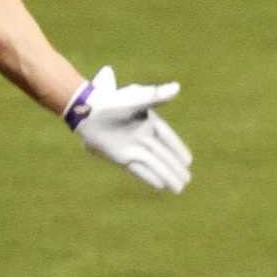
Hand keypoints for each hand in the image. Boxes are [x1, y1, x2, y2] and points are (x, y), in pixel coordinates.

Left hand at [65, 65, 190, 192]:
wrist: (87, 110)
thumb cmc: (112, 101)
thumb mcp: (137, 98)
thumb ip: (157, 96)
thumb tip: (176, 88)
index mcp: (149, 121)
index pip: (168, 138)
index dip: (178, 149)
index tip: (188, 161)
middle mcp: (142, 136)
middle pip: (163, 155)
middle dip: (175, 167)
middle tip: (187, 179)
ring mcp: (131, 147)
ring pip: (154, 165)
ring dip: (167, 176)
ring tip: (179, 188)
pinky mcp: (120, 156)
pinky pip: (139, 169)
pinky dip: (150, 177)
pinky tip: (161, 187)